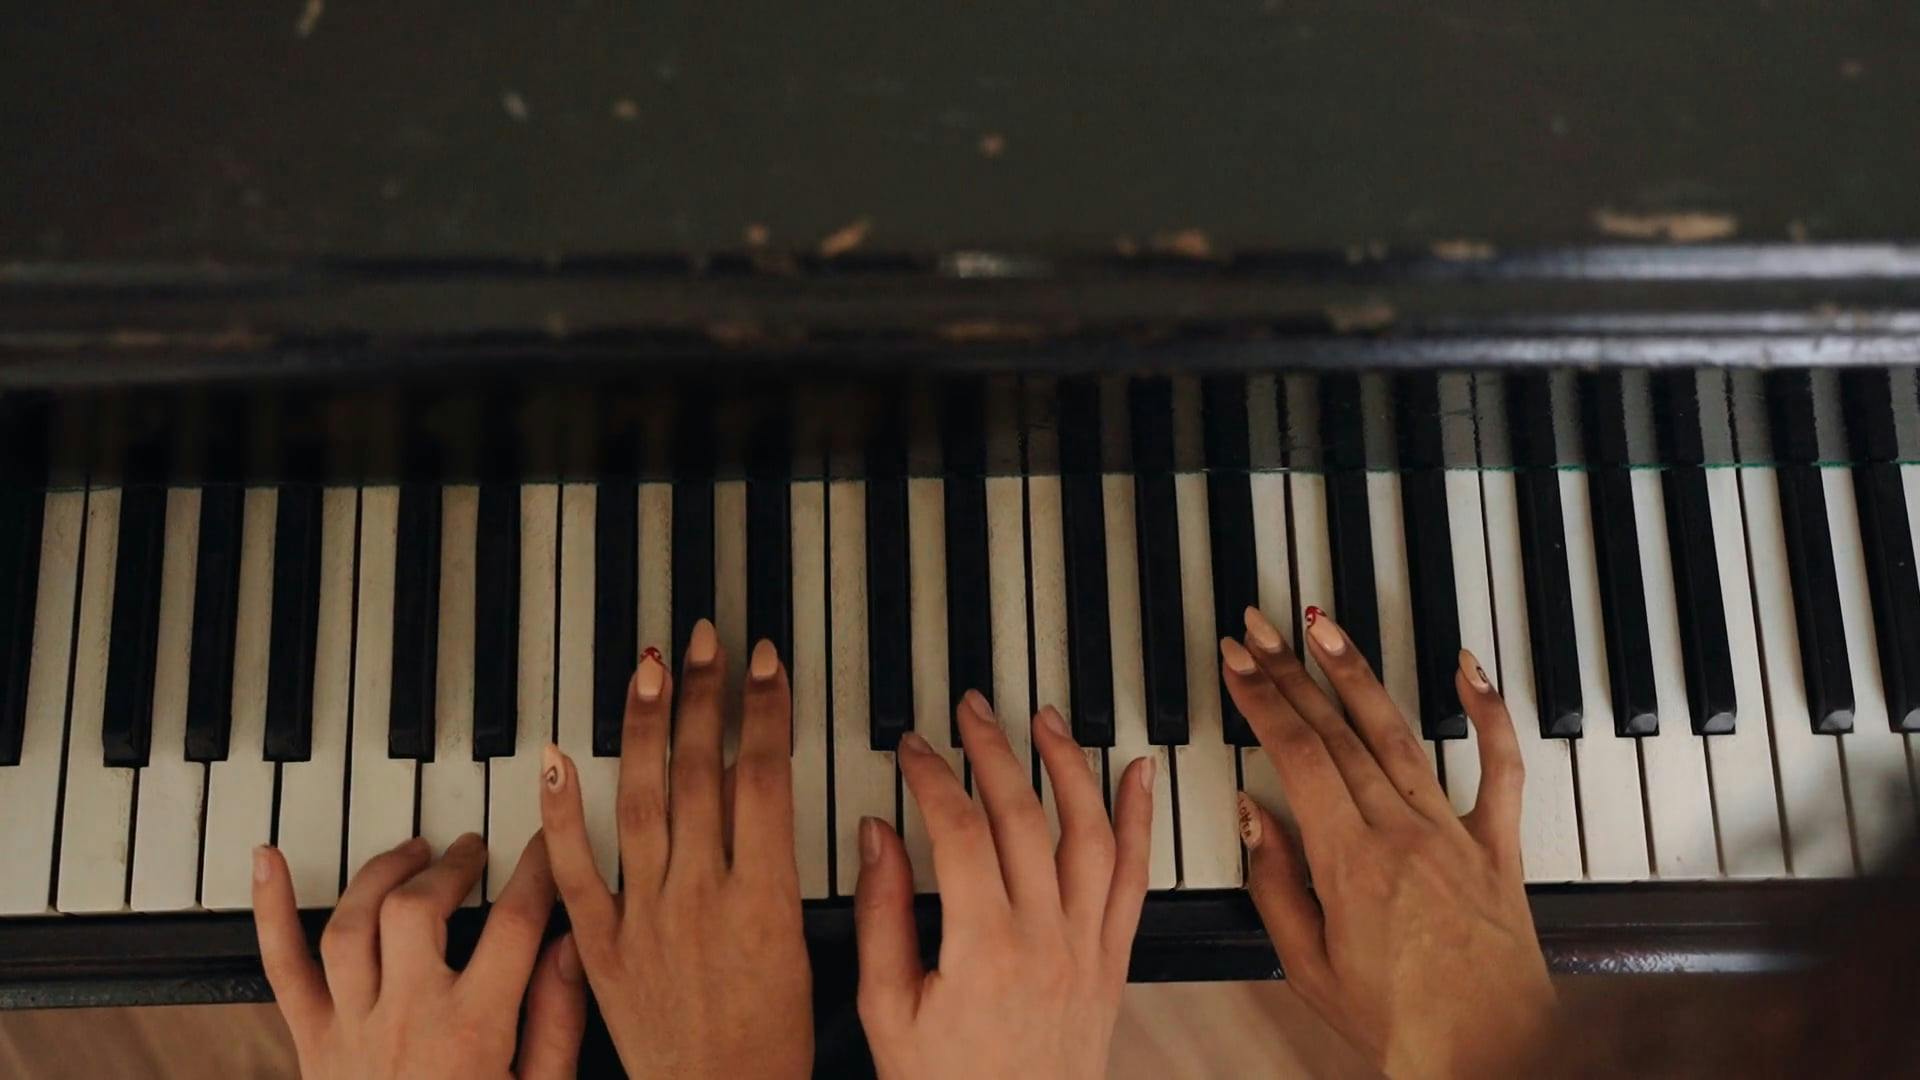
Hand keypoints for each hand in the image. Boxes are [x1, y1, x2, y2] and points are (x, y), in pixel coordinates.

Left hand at [254, 832, 584, 1079]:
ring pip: (352, 923)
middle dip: (452, 864)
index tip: (549, 843)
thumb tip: (572, 947)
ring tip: (413, 854)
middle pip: (419, 908)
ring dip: (382, 874)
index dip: (538, 871)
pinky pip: (282, 968)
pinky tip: (267, 864)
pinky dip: (269, 912)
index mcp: (472, 1033)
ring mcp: (351, 1028)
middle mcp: (406, 1019)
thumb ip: (556, 1021)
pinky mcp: (312, 1042)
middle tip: (476, 849)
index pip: (514, 925)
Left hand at [540, 620, 812, 1077]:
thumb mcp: (812, 950)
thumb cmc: (774, 1043)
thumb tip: (834, 815)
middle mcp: (701, 896)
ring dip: (642, 726)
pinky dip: (563, 811)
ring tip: (647, 666)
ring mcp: (645, 916)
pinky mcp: (599, 945)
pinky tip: (558, 757)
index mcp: (764, 898)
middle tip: (702, 638)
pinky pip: (575, 869)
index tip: (763, 661)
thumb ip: (818, 878)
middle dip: (703, 695)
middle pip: (700, 773)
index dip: (764, 709)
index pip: (762, 777)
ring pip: (640, 801)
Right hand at [855, 689, 1154, 1079]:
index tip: (912, 747)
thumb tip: (878, 834)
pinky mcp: (1113, 961)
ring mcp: (1087, 948)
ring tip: (1047, 720)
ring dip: (1070, 767)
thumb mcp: (885, 1010)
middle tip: (971, 709)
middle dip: (994, 751)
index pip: (958, 831)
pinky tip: (1137, 773)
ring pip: (1090, 835)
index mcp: (982, 950)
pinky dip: (1139, 820)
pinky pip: (1135, 878)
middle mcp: (1045, 940)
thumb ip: (883, 915)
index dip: (932, 776)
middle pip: (1025, 818)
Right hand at [1223, 606, 1553, 1079]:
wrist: (1490, 1058)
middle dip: (1290, 671)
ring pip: (1399, 734)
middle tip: (1258, 628)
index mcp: (1350, 863)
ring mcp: (1454, 835)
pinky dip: (1487, 713)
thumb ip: (1275, 885)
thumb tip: (1253, 814)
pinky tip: (1466, 667)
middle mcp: (1403, 834)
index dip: (1261, 698)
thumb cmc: (1400, 1027)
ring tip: (1324, 626)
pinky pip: (1500, 769)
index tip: (1235, 661)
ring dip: (1357, 673)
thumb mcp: (1308, 968)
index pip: (1297, 754)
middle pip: (1337, 731)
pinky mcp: (1497, 847)